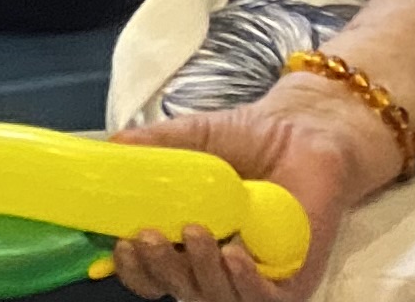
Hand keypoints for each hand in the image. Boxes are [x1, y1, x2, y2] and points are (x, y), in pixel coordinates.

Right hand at [108, 78, 403, 299]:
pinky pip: (264, 301)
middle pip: (180, 292)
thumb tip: (109, 148)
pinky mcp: (292, 281)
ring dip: (199, 274)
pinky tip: (234, 255)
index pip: (154, 276)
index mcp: (188, 242)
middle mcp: (217, 266)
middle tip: (148, 237)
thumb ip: (152, 145)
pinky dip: (245, 285)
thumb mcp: (192, 138)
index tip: (120, 245)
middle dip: (161, 271)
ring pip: (217, 300)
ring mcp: (254, 277)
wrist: (306, 131)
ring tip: (198, 232)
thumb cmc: (249, 138)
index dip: (135, 271)